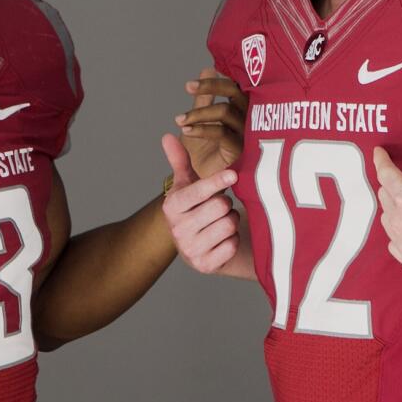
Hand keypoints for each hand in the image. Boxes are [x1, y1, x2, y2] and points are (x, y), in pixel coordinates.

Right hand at [160, 133, 240, 273]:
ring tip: (222, 221)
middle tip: (220, 206)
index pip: (198, 191)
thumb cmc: (199, 207)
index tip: (233, 175)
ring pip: (228, 225)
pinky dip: (233, 240)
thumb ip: (179, 160)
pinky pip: (231, 245)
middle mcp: (177, 230)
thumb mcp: (189, 184)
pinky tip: (225, 239)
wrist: (203, 244)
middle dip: (226, 204)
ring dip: (232, 221)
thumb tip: (167, 135)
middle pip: (219, 207)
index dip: (218, 181)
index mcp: (171, 207)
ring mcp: (189, 250)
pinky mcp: (204, 266)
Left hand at [174, 68, 246, 177]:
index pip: (233, 86)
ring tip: (180, 119)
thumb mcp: (201, 119)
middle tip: (188, 87)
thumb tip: (208, 69)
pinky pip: (222, 133)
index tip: (189, 84)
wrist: (202, 185)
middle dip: (211, 87)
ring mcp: (247, 134)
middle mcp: (248, 118)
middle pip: (235, 93)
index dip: (214, 82)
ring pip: (225, 111)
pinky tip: (187, 130)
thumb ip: (204, 97)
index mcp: (241, 109)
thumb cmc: (205, 152)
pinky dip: (202, 129)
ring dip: (199, 112)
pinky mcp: (242, 151)